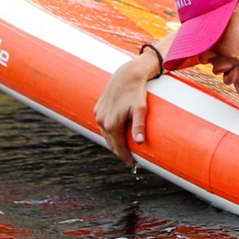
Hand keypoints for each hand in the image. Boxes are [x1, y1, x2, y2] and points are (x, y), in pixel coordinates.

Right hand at [93, 49, 161, 164]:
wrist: (127, 75)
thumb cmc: (136, 92)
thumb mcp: (140, 109)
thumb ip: (139, 126)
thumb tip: (140, 142)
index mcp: (111, 124)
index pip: (118, 147)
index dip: (126, 157)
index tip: (133, 163)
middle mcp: (102, 121)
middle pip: (111, 143)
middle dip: (120, 152)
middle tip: (130, 159)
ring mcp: (99, 114)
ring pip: (106, 134)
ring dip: (114, 142)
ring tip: (124, 148)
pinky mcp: (98, 108)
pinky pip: (103, 125)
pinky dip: (110, 132)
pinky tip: (117, 133)